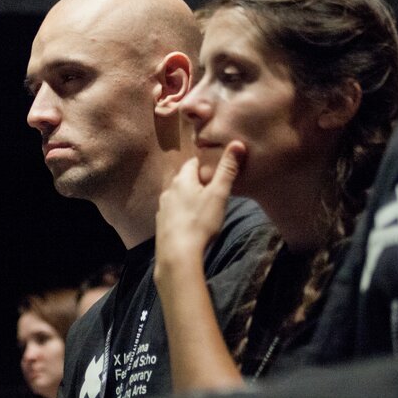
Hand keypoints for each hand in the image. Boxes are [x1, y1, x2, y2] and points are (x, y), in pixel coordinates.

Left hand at [157, 141, 244, 259]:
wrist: (178, 254)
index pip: (193, 163)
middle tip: (212, 191)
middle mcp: (168, 190)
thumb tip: (237, 143)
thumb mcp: (219, 194)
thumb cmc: (200, 222)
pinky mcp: (161, 224)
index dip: (205, 165)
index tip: (216, 173)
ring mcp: (162, 208)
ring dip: (188, 198)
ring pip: (177, 196)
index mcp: (182, 179)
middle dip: (197, 182)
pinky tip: (189, 223)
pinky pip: (172, 212)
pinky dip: (181, 214)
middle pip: (184, 179)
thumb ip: (227, 170)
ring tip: (202, 208)